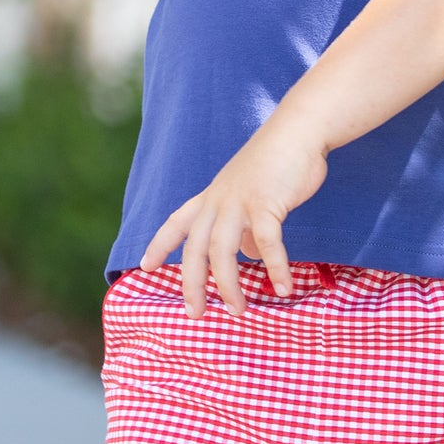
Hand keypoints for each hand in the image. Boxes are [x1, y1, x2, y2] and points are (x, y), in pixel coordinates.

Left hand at [139, 120, 328, 317]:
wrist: (298, 129)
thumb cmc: (278, 162)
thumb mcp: (251, 193)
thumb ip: (245, 225)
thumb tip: (248, 254)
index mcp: (212, 195)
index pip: (176, 222)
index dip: (160, 244)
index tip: (145, 266)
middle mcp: (219, 200)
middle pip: (195, 248)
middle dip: (191, 284)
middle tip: (195, 314)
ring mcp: (240, 201)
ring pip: (222, 251)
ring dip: (228, 285)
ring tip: (237, 310)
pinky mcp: (266, 203)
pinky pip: (267, 243)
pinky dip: (275, 268)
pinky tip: (284, 288)